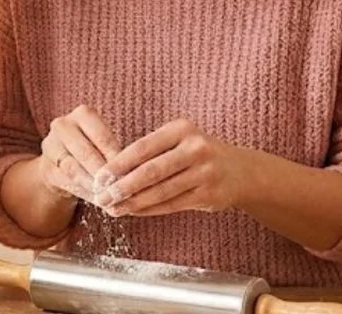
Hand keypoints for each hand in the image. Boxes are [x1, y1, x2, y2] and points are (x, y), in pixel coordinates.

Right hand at [39, 104, 122, 202]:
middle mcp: (62, 125)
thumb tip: (131, 176)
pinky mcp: (45, 168)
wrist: (62, 160)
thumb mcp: (104, 144)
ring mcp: (50, 146)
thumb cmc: (93, 148)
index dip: (117, 158)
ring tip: (110, 197)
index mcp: (82, 114)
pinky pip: (66, 182)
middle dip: (104, 174)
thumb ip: (114, 154)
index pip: (102, 137)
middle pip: (86, 152)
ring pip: (74, 169)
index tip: (131, 175)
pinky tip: (98, 201)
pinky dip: (84, 193)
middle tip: (120, 189)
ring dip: (94, 186)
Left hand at [94, 119, 248, 216]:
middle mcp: (196, 148)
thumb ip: (149, 152)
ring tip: (114, 209)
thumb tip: (110, 174)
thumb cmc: (197, 154)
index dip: (118, 164)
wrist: (242, 171)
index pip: (142, 147)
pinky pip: (173, 204)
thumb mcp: (177, 141)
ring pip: (161, 191)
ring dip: (134, 202)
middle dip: (123, 186)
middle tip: (102, 197)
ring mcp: (205, 172)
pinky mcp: (210, 195)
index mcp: (181, 129)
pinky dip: (150, 209)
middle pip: (151, 171)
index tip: (99, 177)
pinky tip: (134, 212)